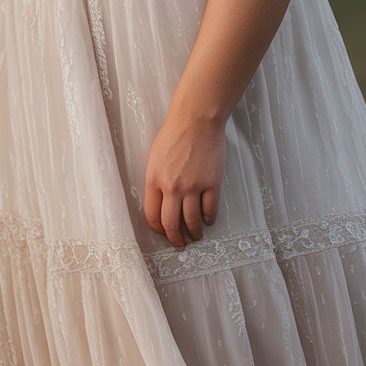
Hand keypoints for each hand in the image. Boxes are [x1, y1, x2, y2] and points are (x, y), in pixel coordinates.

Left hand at [143, 113, 225, 250]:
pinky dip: (209, 219)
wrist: (197, 119)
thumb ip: (156, 180)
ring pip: (192, 221)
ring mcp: (193, 186)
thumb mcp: (155, 157)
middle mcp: (172, 187)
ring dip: (194, 233)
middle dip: (175, 239)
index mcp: (154, 180)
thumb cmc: (175, 133)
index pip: (152, 216)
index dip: (158, 230)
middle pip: (171, 224)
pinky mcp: (212, 183)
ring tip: (196, 236)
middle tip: (180, 245)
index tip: (164, 234)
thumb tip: (161, 202)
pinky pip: (210, 209)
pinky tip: (208, 221)